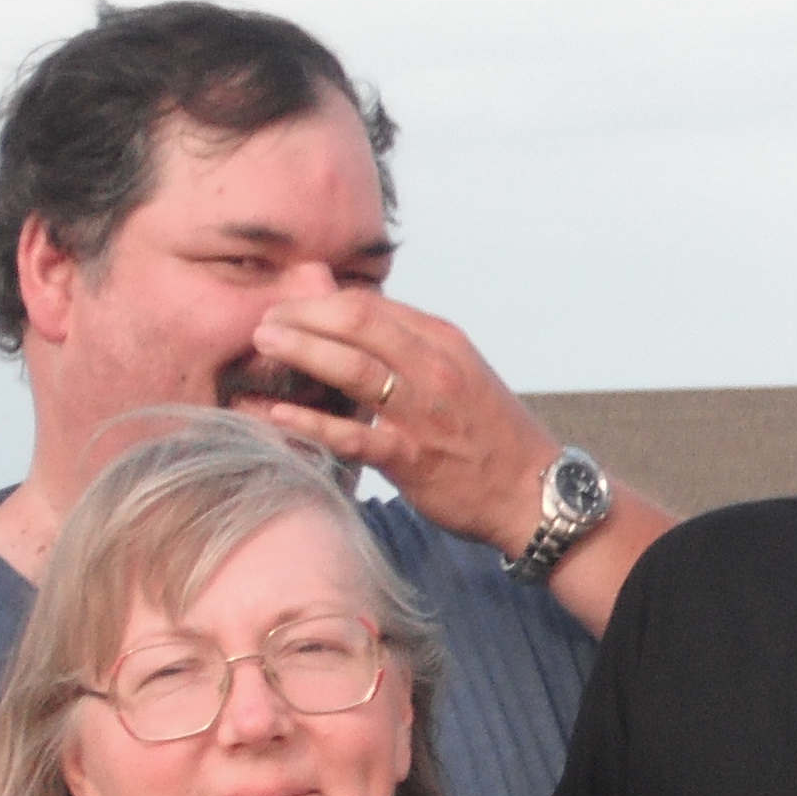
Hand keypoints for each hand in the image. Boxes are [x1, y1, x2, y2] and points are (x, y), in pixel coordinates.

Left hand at [243, 292, 566, 556]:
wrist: (534, 493)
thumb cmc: (490, 434)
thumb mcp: (459, 372)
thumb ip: (410, 348)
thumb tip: (358, 324)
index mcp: (443, 341)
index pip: (371, 305)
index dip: (321, 302)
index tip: (290, 309)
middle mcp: (432, 368)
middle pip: (356, 323)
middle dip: (302, 316)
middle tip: (264, 321)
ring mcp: (422, 413)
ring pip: (351, 368)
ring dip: (300, 351)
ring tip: (263, 345)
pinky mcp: (411, 458)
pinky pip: (352, 435)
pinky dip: (310, 422)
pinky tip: (277, 413)